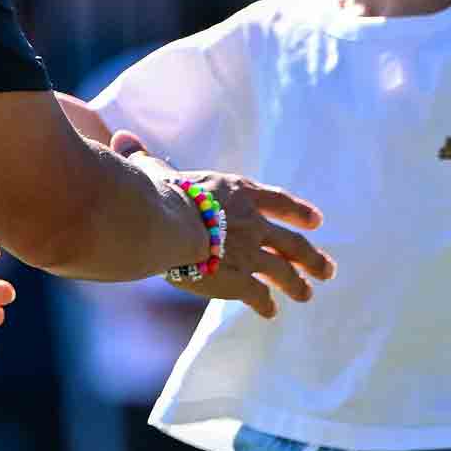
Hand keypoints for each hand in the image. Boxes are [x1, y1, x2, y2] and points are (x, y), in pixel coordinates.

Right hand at [113, 131, 336, 318]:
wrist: (165, 224)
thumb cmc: (158, 193)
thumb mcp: (154, 170)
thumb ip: (144, 157)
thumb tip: (122, 138)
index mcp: (239, 193)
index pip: (278, 201)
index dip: (298, 211)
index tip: (316, 221)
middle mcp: (253, 223)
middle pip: (292, 243)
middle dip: (312, 258)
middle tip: (327, 270)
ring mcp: (250, 254)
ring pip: (282, 273)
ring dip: (298, 285)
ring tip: (307, 294)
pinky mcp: (238, 283)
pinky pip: (258, 297)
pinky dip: (266, 305)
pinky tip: (270, 313)